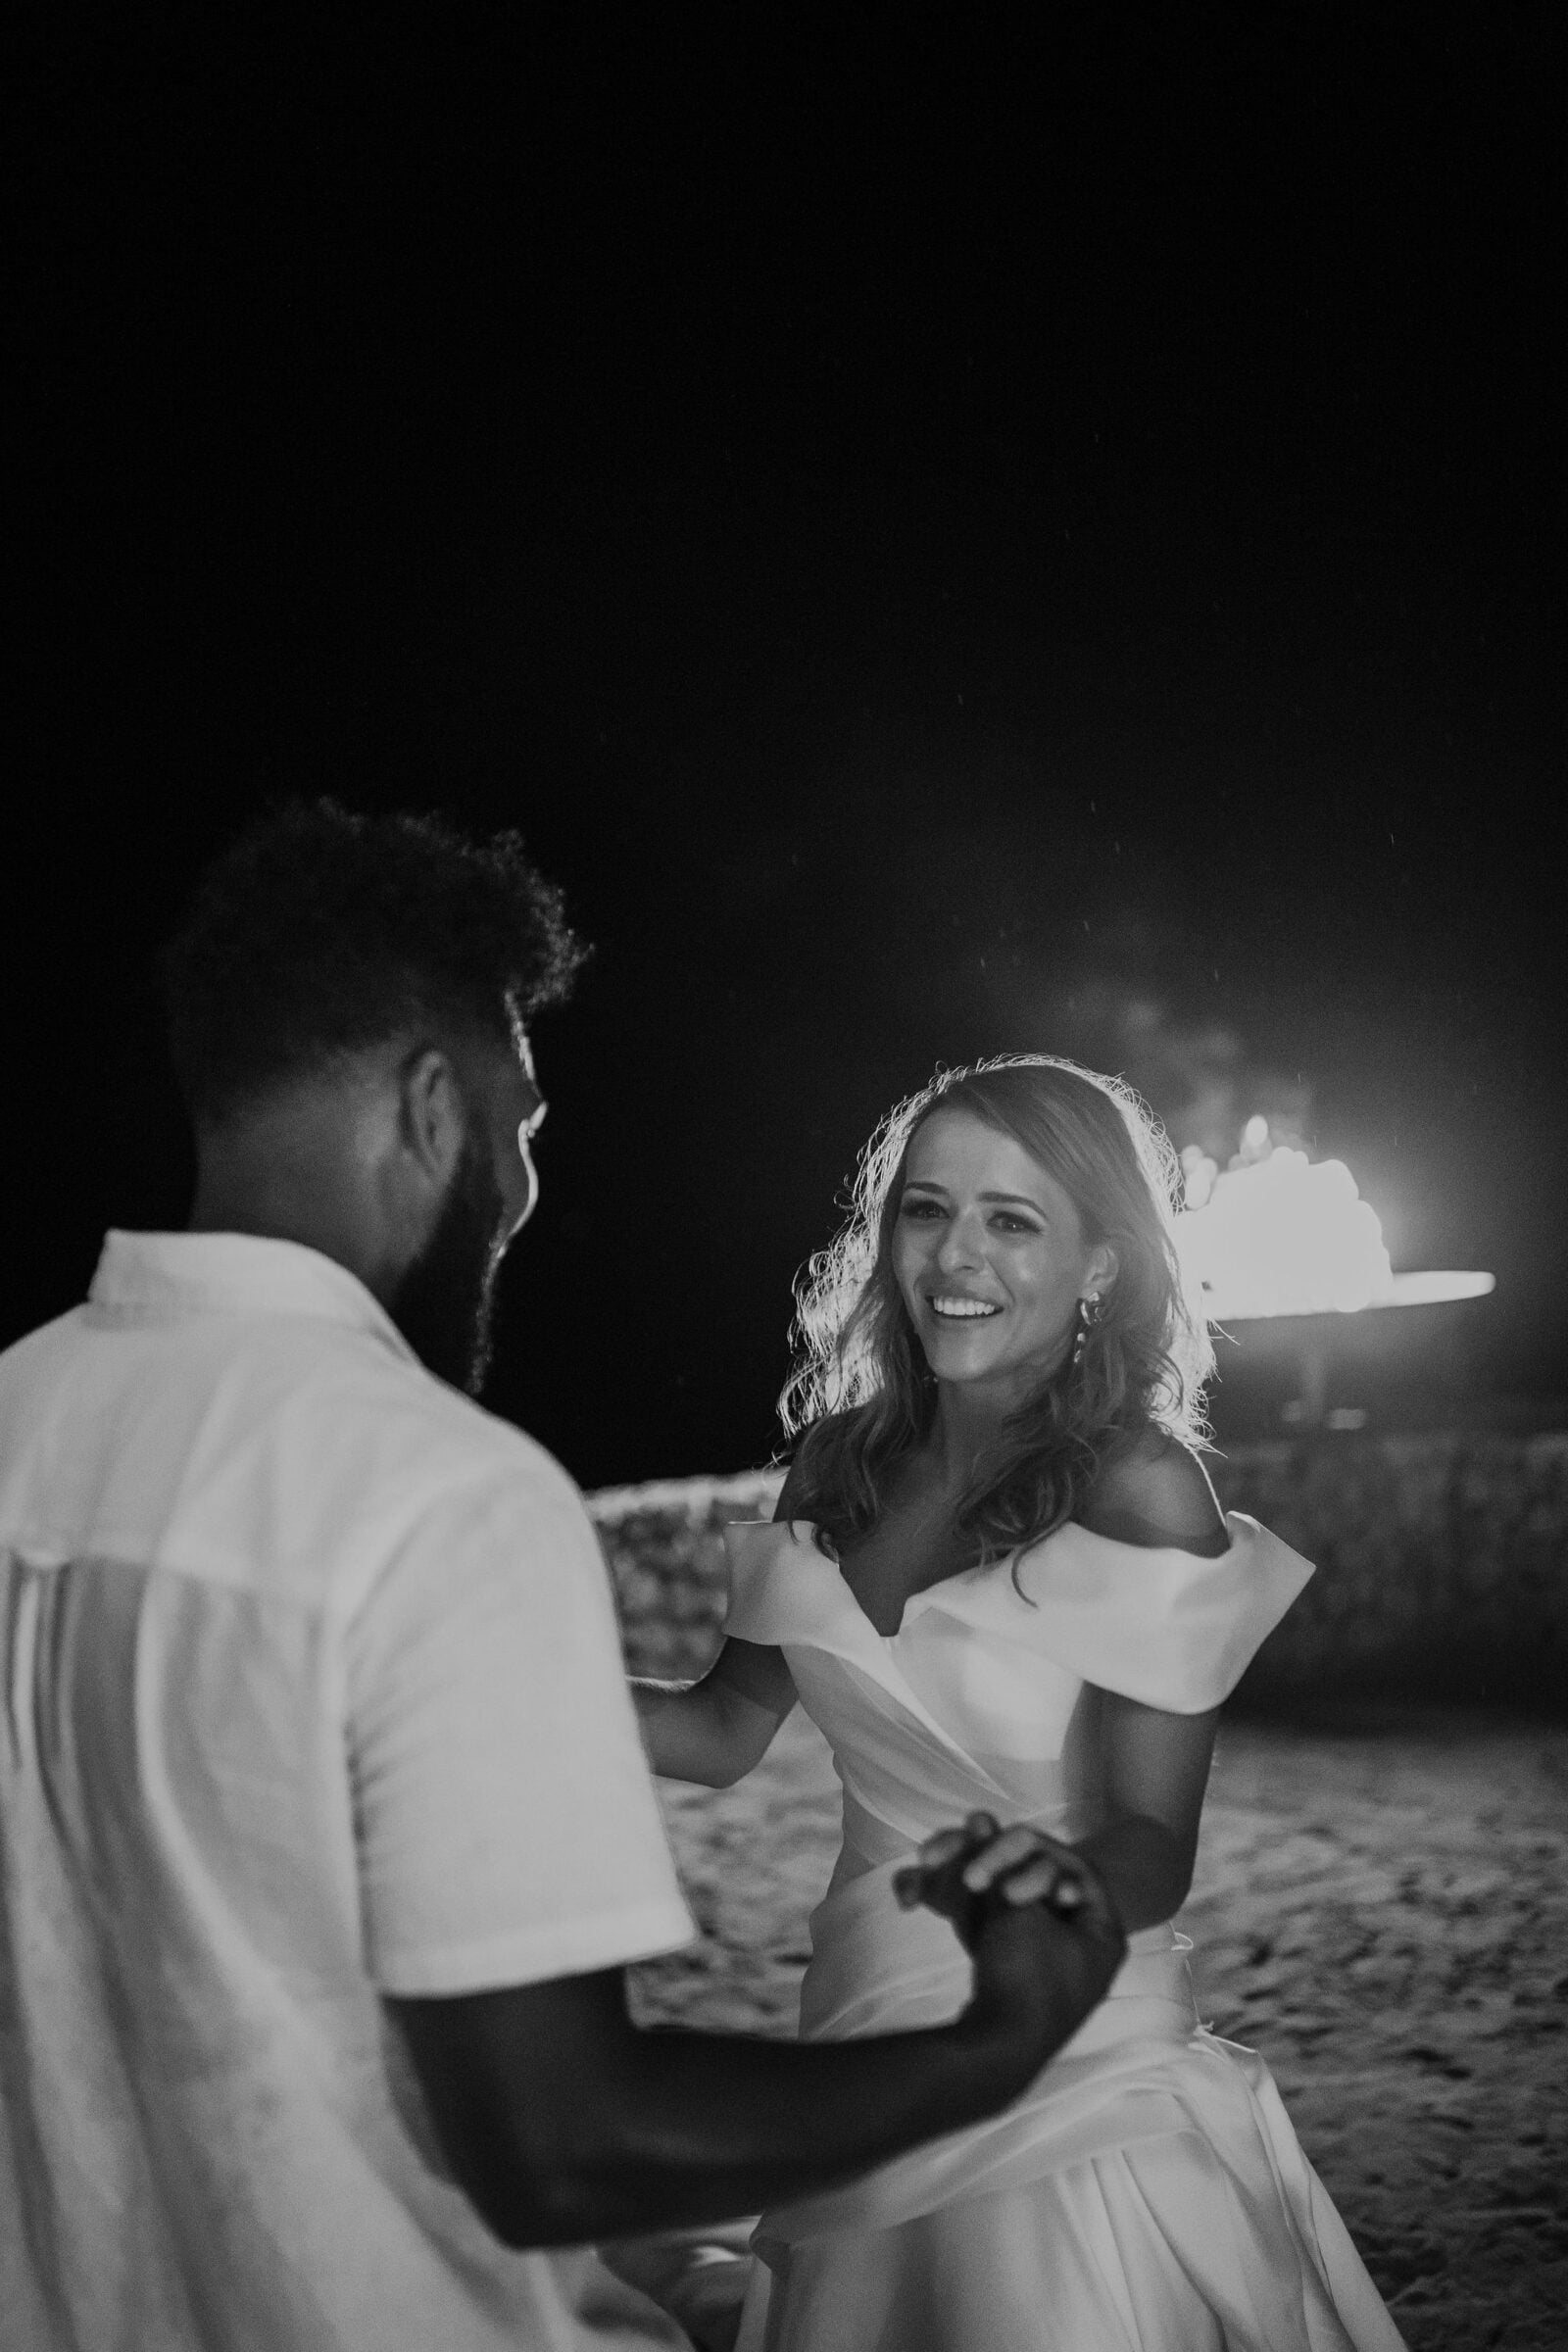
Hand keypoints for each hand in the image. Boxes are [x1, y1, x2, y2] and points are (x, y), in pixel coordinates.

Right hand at [895, 1812, 1125, 2064]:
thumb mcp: (1017, 1910)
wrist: (996, 2052)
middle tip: (976, 1864)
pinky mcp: (1021, 1986)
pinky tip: (947, 1909)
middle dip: (1003, 1870)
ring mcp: (1053, 1973)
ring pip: (1017, 1913)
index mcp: (1104, 1934)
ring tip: (953, 1882)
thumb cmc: (1025, 1975)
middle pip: (1045, 1890)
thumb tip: (981, 1820)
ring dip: (984, 1893)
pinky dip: (978, 1919)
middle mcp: (1087, 1954)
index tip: (1008, 1839)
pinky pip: (1002, 1938)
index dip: (1040, 1852)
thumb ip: (1002, 1866)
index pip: (1079, 1871)